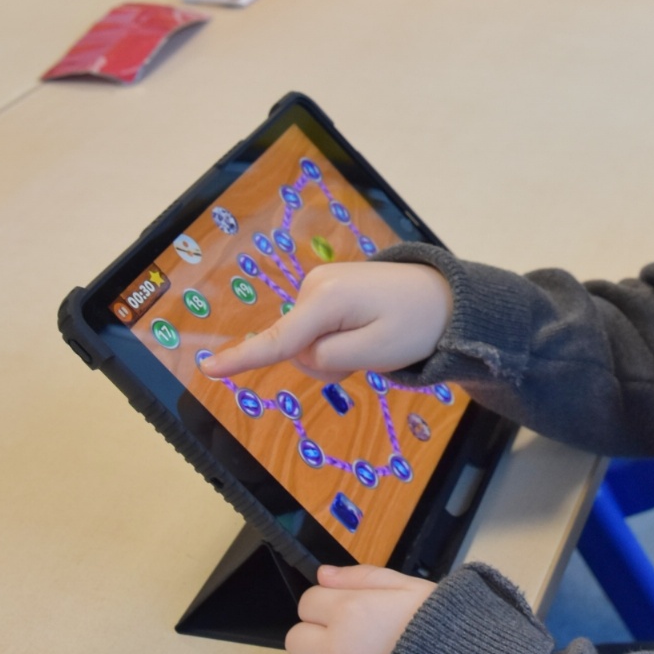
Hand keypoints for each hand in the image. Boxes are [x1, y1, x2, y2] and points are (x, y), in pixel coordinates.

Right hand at [202, 262, 451, 380]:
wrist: (446, 297)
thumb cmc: (418, 326)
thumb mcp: (377, 352)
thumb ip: (329, 359)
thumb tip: (300, 354)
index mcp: (328, 299)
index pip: (278, 339)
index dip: (242, 358)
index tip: (207, 369)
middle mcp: (315, 285)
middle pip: (297, 348)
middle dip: (327, 362)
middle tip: (371, 352)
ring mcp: (319, 284)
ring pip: (305, 342)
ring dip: (334, 352)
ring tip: (373, 337)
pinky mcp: (326, 288)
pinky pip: (315, 330)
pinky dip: (336, 339)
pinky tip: (365, 328)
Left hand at [286, 565, 436, 653]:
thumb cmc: (440, 630)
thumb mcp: (409, 589)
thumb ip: (363, 577)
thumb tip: (324, 574)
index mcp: (351, 611)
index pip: (309, 601)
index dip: (328, 603)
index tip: (348, 610)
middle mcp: (335, 648)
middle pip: (297, 637)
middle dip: (318, 634)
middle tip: (350, 637)